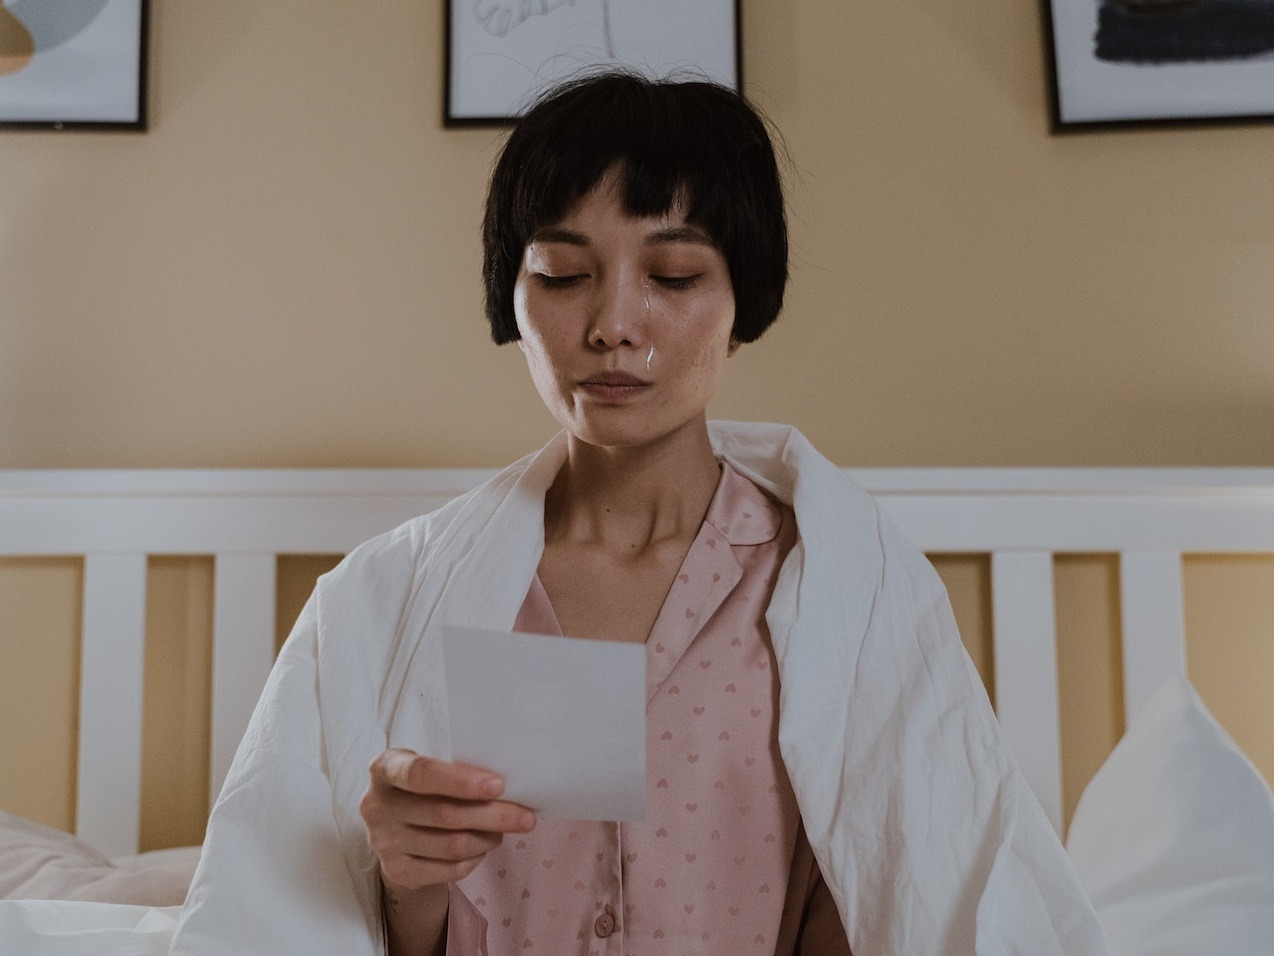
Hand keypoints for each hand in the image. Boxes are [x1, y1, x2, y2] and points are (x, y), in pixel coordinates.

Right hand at [360, 749, 536, 891]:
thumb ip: (455, 771)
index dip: (461, 781)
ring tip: (503, 831)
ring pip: (451, 845)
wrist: (396, 831)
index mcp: (385, 767)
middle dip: (493, 816)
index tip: (499, 786)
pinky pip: (449, 869)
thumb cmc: (424, 789)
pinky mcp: (396, 871)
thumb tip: (509, 787)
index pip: (421, 774)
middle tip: (526, 817)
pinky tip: (483, 848)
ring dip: (487, 839)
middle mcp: (377, 805)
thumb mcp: (430, 770)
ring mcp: (383, 841)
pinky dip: (475, 860)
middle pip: (444, 814)